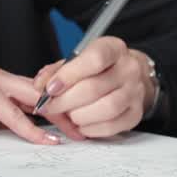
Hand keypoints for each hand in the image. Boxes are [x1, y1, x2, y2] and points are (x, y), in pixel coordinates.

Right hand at [0, 67, 78, 148]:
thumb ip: (8, 123)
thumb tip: (39, 134)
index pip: (38, 93)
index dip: (59, 109)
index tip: (77, 128)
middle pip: (41, 92)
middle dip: (65, 111)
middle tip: (84, 131)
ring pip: (32, 98)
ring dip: (56, 117)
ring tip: (74, 134)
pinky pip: (13, 112)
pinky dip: (31, 128)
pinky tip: (46, 140)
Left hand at [32, 36, 156, 138]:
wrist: (129, 77)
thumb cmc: (98, 69)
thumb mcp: (78, 60)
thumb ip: (56, 71)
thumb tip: (40, 86)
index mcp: (113, 48)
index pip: (94, 59)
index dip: (69, 75)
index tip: (49, 88)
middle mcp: (129, 69)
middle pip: (95, 88)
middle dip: (65, 101)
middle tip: (49, 107)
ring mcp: (135, 92)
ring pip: (105, 109)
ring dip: (78, 116)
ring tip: (68, 115)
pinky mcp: (136, 114)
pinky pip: (111, 126)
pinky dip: (90, 128)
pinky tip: (81, 124)